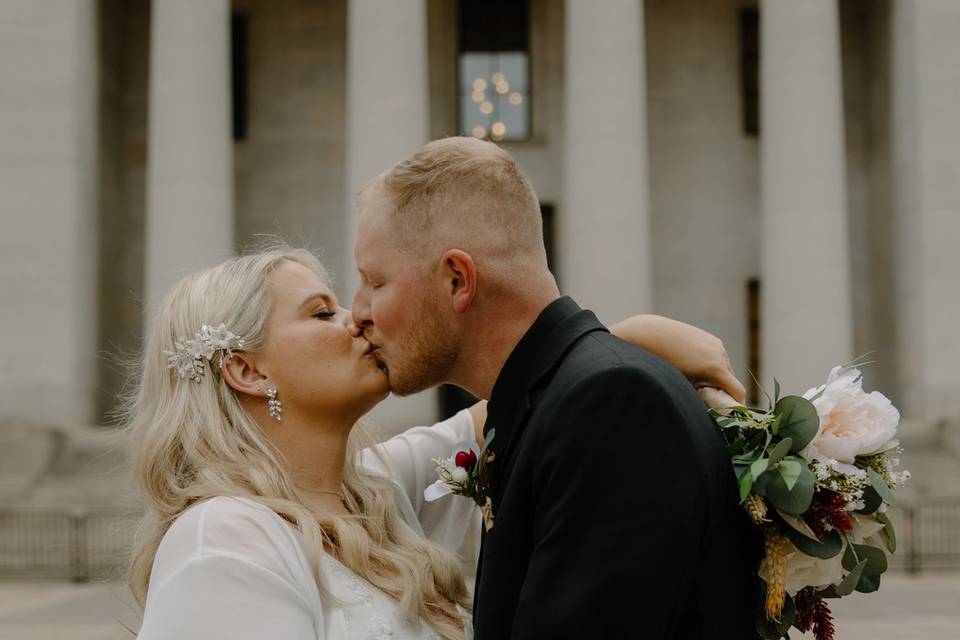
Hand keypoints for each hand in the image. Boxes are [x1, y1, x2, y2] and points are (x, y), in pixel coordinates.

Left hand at [609, 315, 746, 403]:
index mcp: (716, 369)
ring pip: (725, 368)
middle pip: (731, 380)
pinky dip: (712, 363)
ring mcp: (717, 345)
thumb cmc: (665, 364)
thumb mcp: (684, 385)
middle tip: (707, 397)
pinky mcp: (712, 339)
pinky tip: (695, 363)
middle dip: (723, 390)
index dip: (736, 404)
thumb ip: (700, 397)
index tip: (729, 412)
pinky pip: (718, 356)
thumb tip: (709, 407)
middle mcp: (720, 355)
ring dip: (717, 376)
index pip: (738, 391)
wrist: (654, 335)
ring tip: (697, 377)